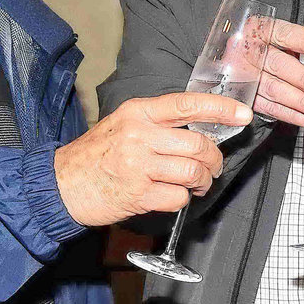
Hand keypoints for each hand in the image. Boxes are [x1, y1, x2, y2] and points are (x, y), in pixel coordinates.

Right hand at [54, 92, 249, 225]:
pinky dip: (182, 199)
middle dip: (214, 159)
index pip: (187, 104)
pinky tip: (170, 195)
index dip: (220, 109)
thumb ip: (157, 123)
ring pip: (193, 172)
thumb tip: (201, 127)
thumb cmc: (96, 155)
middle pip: (199, 144)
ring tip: (196, 184)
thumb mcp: (123, 124)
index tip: (242, 115)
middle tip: (212, 167)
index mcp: (138, 112)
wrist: (60, 184)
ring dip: (203, 181)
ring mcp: (138, 165)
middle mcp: (139, 134)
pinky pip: (179, 196)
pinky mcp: (138, 193)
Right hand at [253, 19, 303, 125]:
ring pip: (275, 90)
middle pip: (279, 65)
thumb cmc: (273, 47)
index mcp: (265, 29)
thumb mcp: (293, 40)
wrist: (242, 59)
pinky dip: (294, 116)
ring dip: (302, 103)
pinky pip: (272, 108)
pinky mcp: (248, 96)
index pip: (285, 33)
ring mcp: (247, 75)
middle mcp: (253, 50)